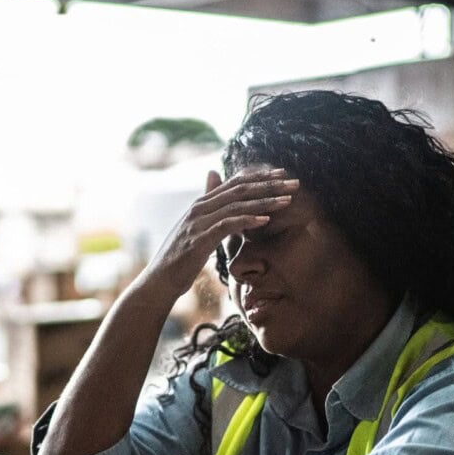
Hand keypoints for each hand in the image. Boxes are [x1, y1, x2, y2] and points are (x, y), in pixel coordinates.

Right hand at [134, 168, 298, 306]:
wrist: (159, 281)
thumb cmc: (180, 258)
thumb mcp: (196, 229)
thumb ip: (209, 206)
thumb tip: (213, 178)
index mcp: (201, 203)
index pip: (235, 182)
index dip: (260, 176)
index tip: (283, 174)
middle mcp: (200, 208)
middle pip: (240, 189)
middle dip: (269, 184)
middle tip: (294, 182)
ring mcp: (198, 222)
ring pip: (237, 204)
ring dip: (265, 201)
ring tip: (287, 199)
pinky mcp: (200, 239)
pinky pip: (227, 225)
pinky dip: (247, 220)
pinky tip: (266, 220)